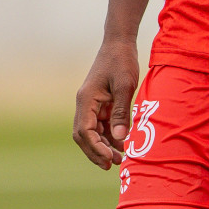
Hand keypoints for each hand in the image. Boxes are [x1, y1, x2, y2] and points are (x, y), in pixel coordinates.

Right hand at [72, 36, 139, 169]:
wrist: (119, 42)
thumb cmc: (121, 61)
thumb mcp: (124, 86)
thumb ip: (121, 112)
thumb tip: (120, 139)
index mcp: (86, 99)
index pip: (85, 131)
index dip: (96, 148)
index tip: (110, 158)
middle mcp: (84, 104)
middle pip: (84, 136)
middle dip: (97, 152)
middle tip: (114, 165)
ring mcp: (91, 104)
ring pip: (92, 133)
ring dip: (103, 146)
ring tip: (120, 159)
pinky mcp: (100, 103)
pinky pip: (101, 125)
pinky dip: (109, 136)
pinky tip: (122, 144)